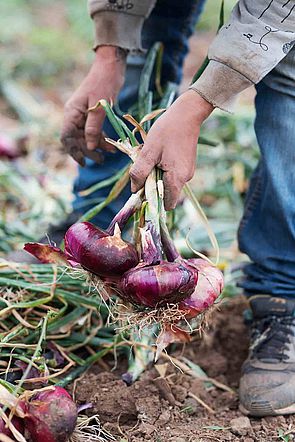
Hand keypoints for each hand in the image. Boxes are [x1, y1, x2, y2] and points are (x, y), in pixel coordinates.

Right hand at [61, 46, 125, 165]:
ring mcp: (82, 116)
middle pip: (76, 140)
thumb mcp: (100, 106)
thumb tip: (90, 147)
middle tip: (101, 160)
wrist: (110, 67)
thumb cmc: (104, 83)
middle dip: (88, 151)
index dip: (73, 151)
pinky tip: (111, 146)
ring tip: (109, 154)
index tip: (83, 162)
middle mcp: (74, 115)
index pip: (67, 137)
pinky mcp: (91, 115)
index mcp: (72, 112)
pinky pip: (94, 131)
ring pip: (86, 137)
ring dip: (97, 147)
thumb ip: (94, 127)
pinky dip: (102, 139)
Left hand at [130, 90, 213, 209]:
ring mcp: (187, 172)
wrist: (187, 113)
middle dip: (152, 186)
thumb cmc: (167, 131)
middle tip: (143, 169)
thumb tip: (134, 189)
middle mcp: (185, 179)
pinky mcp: (187, 165)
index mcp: (177, 179)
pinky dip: (163, 170)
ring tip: (152, 158)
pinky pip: (172, 174)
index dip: (153, 202)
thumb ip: (140, 172)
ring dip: (156, 176)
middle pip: (166, 194)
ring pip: (168, 183)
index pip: (166, 204)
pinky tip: (159, 155)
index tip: (141, 192)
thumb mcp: (148, 152)